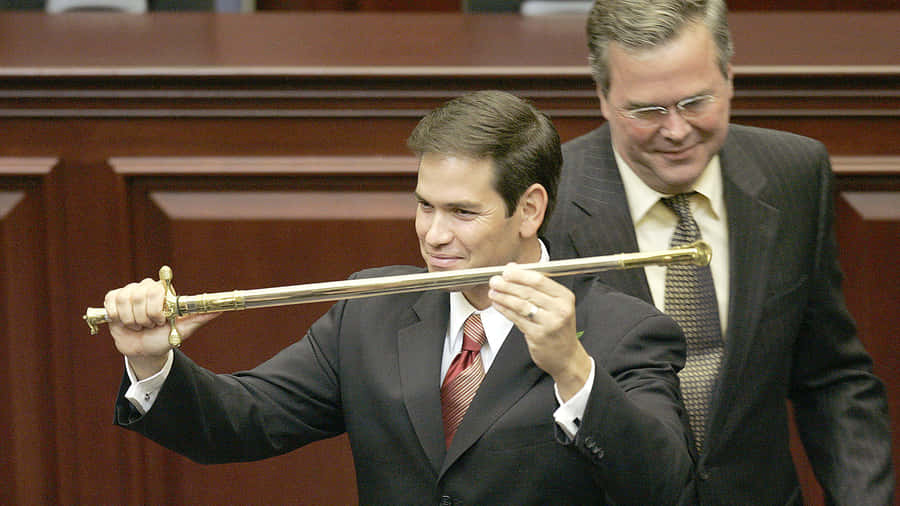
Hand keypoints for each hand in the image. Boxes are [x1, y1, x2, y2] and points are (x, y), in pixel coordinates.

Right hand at [104, 278, 217, 378]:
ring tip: (139, 326)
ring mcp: (129, 292)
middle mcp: (146, 287)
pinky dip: (118, 318)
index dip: (156, 309)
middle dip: (145, 317)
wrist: (144, 351)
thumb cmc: (164, 338)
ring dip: (132, 320)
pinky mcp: (113, 299)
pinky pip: (111, 303)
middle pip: (139, 296)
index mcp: (164, 291)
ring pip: (125, 301)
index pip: (157, 289)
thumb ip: (200, 318)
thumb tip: (220, 309)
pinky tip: (125, 323)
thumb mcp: (183, 330)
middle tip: (150, 326)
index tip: (161, 321)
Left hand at [488, 266, 591, 399]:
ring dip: (503, 297)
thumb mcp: (556, 304)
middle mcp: (560, 309)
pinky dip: (505, 310)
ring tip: (493, 292)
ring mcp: (549, 323)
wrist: (566, 356)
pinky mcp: (538, 336)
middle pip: (528, 292)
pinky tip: (498, 304)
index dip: (520, 274)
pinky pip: (517, 319)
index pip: (540, 280)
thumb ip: (536, 286)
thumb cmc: (558, 327)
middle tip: (495, 280)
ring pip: (521, 305)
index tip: (507, 271)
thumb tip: (513, 268)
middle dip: (508, 284)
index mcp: (565, 297)